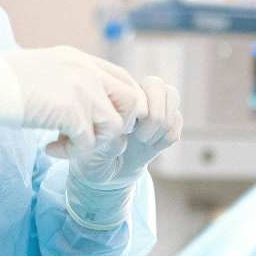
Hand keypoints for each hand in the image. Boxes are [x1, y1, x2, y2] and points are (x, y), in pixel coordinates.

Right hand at [2, 46, 145, 151]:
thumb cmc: (2, 81)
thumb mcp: (45, 70)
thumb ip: (69, 80)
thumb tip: (83, 103)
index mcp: (81, 60)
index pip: (124, 80)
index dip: (121, 105)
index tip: (100, 121)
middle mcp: (88, 71)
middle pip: (132, 101)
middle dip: (117, 124)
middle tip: (92, 134)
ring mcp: (82, 90)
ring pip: (115, 126)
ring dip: (94, 141)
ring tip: (66, 143)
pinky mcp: (71, 111)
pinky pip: (89, 143)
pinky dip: (71, 152)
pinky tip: (50, 147)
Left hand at [63, 76, 181, 229]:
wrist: (97, 175)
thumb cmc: (84, 153)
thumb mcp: (77, 144)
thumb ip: (82, 136)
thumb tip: (79, 135)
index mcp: (114, 93)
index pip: (132, 80)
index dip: (136, 105)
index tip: (123, 128)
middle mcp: (134, 97)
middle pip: (159, 86)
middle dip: (153, 113)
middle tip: (138, 134)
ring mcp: (151, 111)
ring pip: (172, 97)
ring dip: (162, 122)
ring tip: (144, 140)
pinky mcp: (163, 130)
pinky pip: (178, 123)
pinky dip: (168, 135)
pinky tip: (152, 146)